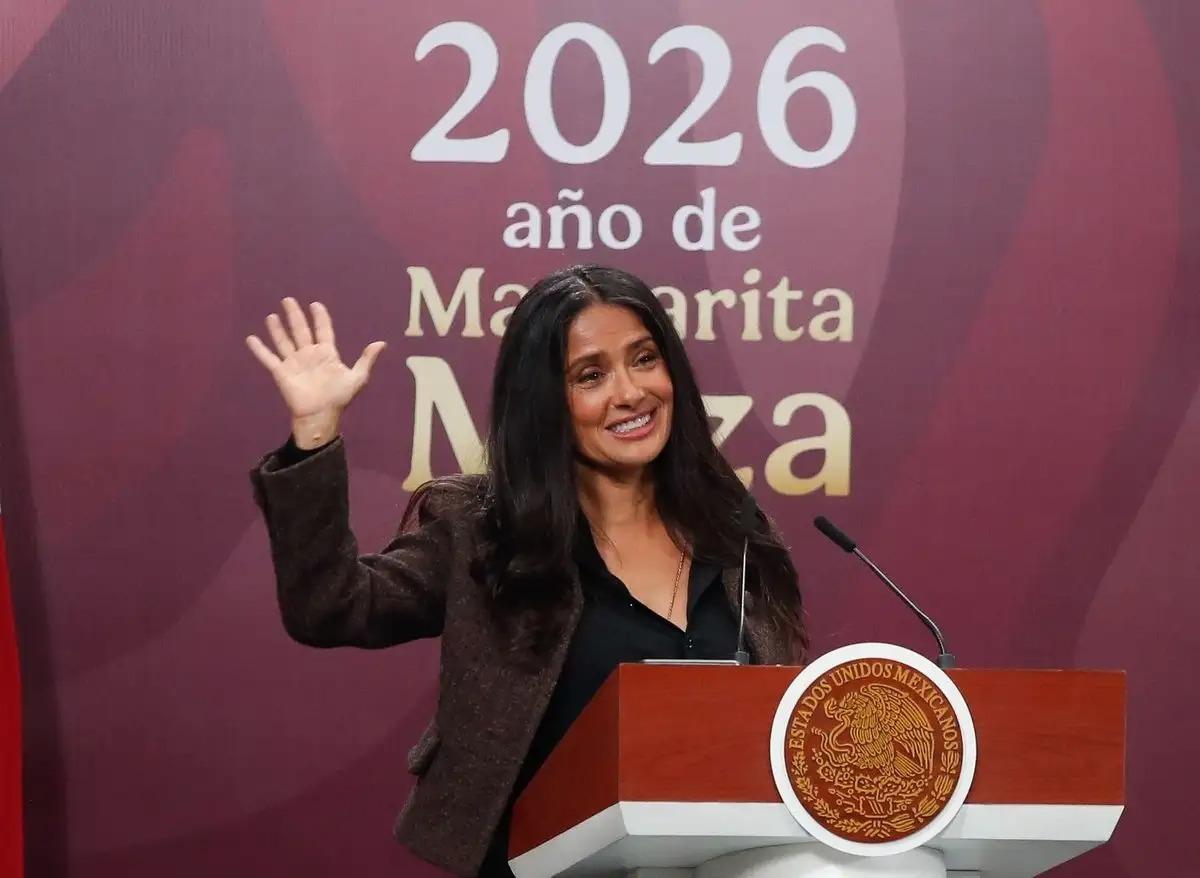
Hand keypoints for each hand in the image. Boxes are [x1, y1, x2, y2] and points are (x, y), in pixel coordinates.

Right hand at [246, 298, 385, 447]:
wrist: (322, 415)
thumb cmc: (340, 398)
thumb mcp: (357, 377)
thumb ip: (366, 359)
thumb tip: (382, 343)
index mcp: (326, 353)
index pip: (323, 330)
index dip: (320, 317)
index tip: (316, 304)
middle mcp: (308, 355)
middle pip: (300, 330)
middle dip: (295, 315)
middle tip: (288, 300)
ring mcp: (294, 363)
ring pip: (284, 341)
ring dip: (277, 329)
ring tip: (272, 315)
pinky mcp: (281, 373)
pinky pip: (268, 358)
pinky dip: (259, 349)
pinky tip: (251, 338)